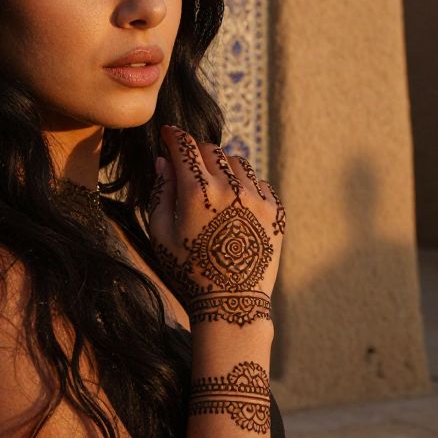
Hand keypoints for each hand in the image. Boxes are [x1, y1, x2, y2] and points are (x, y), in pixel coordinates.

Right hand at [147, 125, 285, 327]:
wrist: (231, 304)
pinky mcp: (276, 212)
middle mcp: (231, 188)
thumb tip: (164, 163)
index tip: (168, 133)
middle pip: (212, 150)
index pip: (185, 147)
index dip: (173, 136)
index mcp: (198, 192)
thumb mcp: (161, 234)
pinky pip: (259, 183)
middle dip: (196, 152)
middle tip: (188, 164)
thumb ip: (161, 193)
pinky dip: (245, 185)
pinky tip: (235, 204)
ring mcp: (257, 199)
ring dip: (222, 166)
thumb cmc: (188, 272)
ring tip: (213, 186)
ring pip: (238, 162)